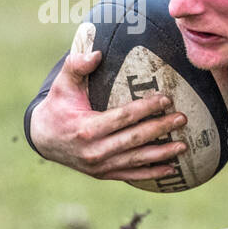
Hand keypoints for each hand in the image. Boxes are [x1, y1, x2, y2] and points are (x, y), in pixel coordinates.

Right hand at [28, 47, 188, 180]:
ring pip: (137, 159)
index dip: (146, 108)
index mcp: (86, 127)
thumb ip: (76, 66)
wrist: (42, 139)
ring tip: (184, 145)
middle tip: (182, 118)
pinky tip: (171, 168)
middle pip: (135, 138)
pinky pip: (131, 175)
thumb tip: (96, 53)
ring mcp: (99, 165)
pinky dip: (152, 173)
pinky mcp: (103, 174)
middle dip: (161, 128)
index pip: (123, 117)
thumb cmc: (58, 107)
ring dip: (163, 153)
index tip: (166, 99)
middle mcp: (94, 150)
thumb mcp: (62, 85)